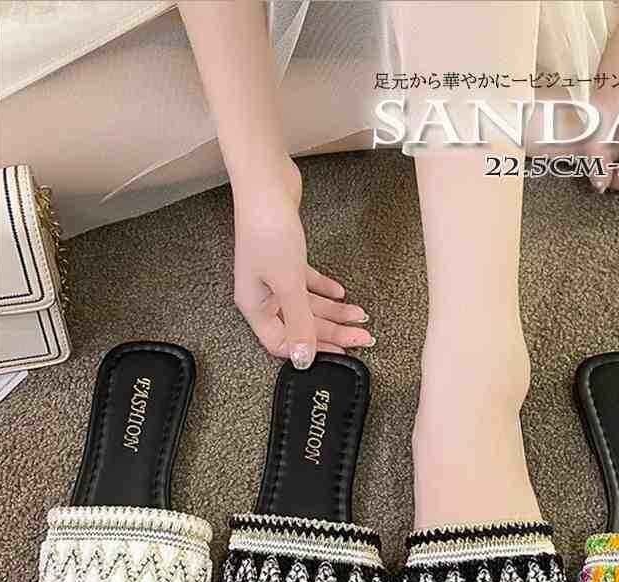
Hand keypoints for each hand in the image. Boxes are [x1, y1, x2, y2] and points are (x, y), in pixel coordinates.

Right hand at [232, 161, 372, 368]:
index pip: (281, 343)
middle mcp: (262, 295)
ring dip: (334, 311)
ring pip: (307, 303)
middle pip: (301, 324)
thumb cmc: (270, 231)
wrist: (266, 184)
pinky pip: (307, 283)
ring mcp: (274, 276)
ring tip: (360, 315)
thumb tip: (302, 359)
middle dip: (333, 331)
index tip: (341, 355)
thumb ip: (299, 322)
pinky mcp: (286, 258)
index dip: (312, 351)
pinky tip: (341, 293)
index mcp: (255, 306)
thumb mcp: (288, 283)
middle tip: (363, 338)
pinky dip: (324, 288)